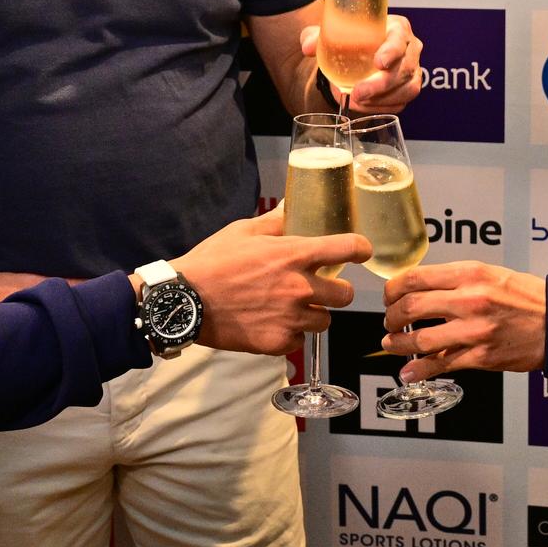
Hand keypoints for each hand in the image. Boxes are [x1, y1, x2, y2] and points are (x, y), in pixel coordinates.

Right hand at [173, 206, 371, 355]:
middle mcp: (299, 287)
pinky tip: (272, 324)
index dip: (361, 249)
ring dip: (314, 314)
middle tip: (321, 288)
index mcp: (293, 255)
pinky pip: (299, 340)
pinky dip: (290, 334)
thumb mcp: (243, 231)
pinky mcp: (278, 342)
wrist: (185, 301)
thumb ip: (275, 221)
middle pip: (346, 294)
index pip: (347, 248)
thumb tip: (292, 204)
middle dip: (337, 291)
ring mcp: (290, 318)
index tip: (362, 251)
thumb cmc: (212, 261)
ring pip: (324, 321)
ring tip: (293, 309)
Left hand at [299, 13, 422, 110]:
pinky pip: (402, 102)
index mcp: (396, 27)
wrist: (357, 54)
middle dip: (380, 84)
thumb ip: (315, 37)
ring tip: (357, 101)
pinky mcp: (408, 88)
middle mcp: (410, 48)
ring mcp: (413, 69)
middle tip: (357, 92)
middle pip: (403, 68)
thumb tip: (308, 48)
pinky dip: (382, 107)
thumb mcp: (329, 34)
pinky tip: (364, 106)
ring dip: (382, 99)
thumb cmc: (349, 40)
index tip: (378, 63)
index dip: (391, 52)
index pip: (399, 39)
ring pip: (407, 88)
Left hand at [381, 260, 544, 382]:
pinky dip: (419, 370)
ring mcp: (474, 330)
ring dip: (397, 344)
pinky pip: (441, 364)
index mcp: (469, 273)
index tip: (389, 296)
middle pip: (410, 306)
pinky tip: (409, 372)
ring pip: (419, 339)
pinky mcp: (481, 356)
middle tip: (389, 322)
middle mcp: (469, 299)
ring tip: (391, 344)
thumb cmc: (526, 297)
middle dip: (391, 317)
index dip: (393, 289)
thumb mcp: (489, 273)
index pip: (414, 277)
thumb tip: (420, 289)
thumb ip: (455, 280)